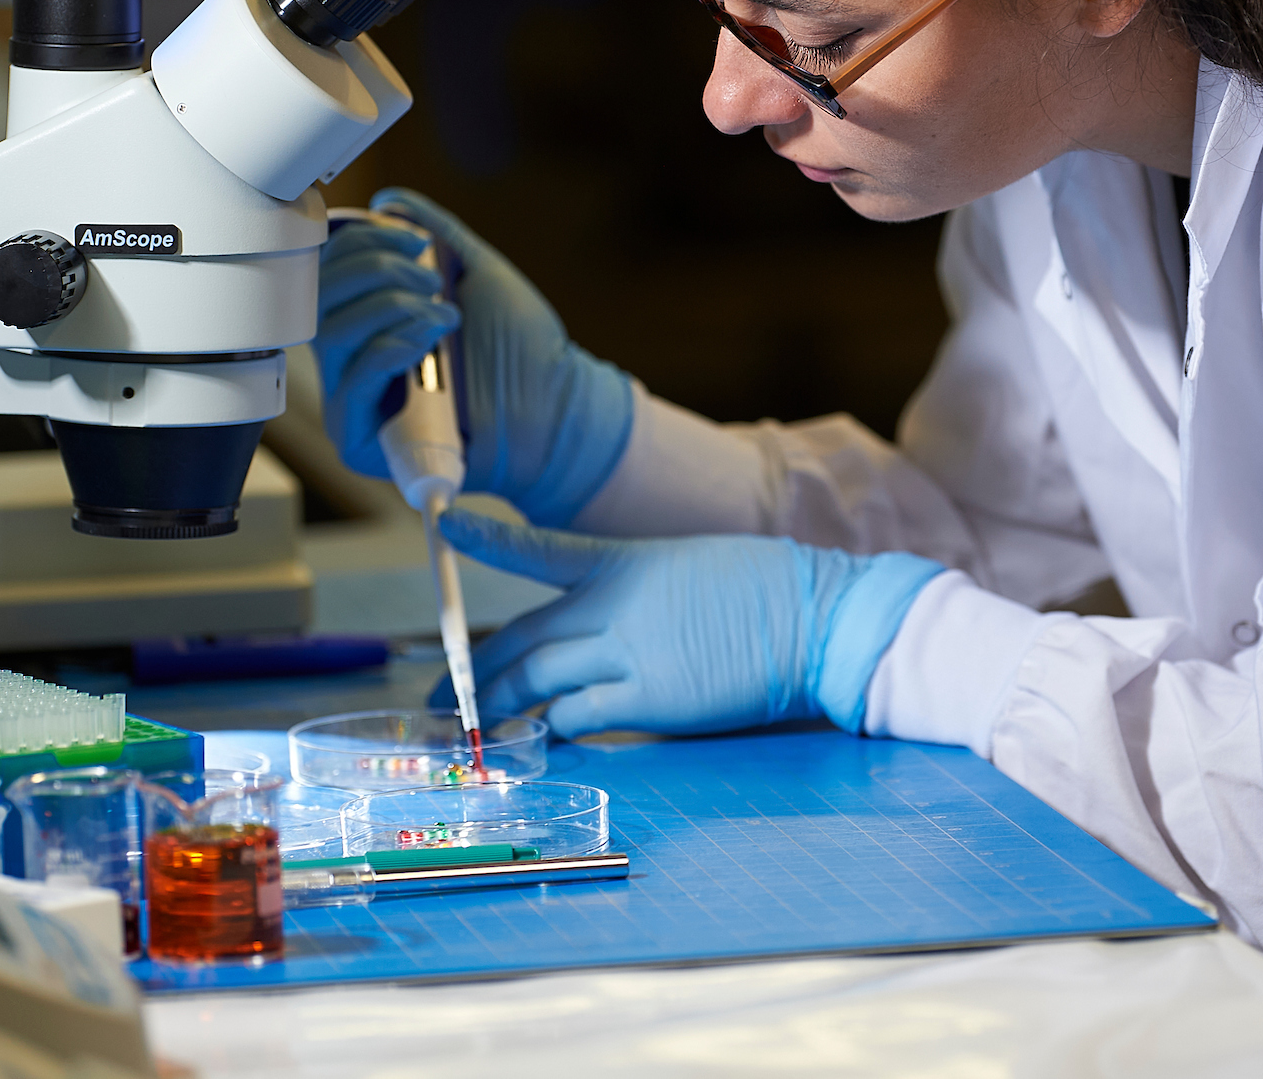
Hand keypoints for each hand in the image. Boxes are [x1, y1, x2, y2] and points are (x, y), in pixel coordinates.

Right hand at [315, 189, 633, 524]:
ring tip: (443, 313)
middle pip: (319, 299)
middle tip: (431, 280)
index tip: (415, 238)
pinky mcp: (361, 441)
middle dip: (374, 271)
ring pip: (330, 336)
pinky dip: (387, 348)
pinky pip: (351, 384)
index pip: (330, 270)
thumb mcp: (477, 274)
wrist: (557, 407)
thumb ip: (436, 233)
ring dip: (388, 307)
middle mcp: (353, 360)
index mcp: (371, 321)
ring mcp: (354, 401)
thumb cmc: (523, 349)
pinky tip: (426, 337)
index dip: (362, 243)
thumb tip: (389, 202)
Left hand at [431, 509, 943, 737]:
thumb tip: (607, 621)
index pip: (540, 549)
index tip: (448, 526)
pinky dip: (558, 727)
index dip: (490, 540)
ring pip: (538, 678)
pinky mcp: (648, 700)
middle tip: (447, 689)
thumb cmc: (769, 590)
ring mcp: (627, 653)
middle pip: (524, 635)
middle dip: (478, 666)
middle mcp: (612, 604)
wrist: (814, 619)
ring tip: (475, 724)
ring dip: (501, 703)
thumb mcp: (690, 567)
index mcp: (625, 562)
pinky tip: (546, 736)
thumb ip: (639, 591)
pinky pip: (581, 716)